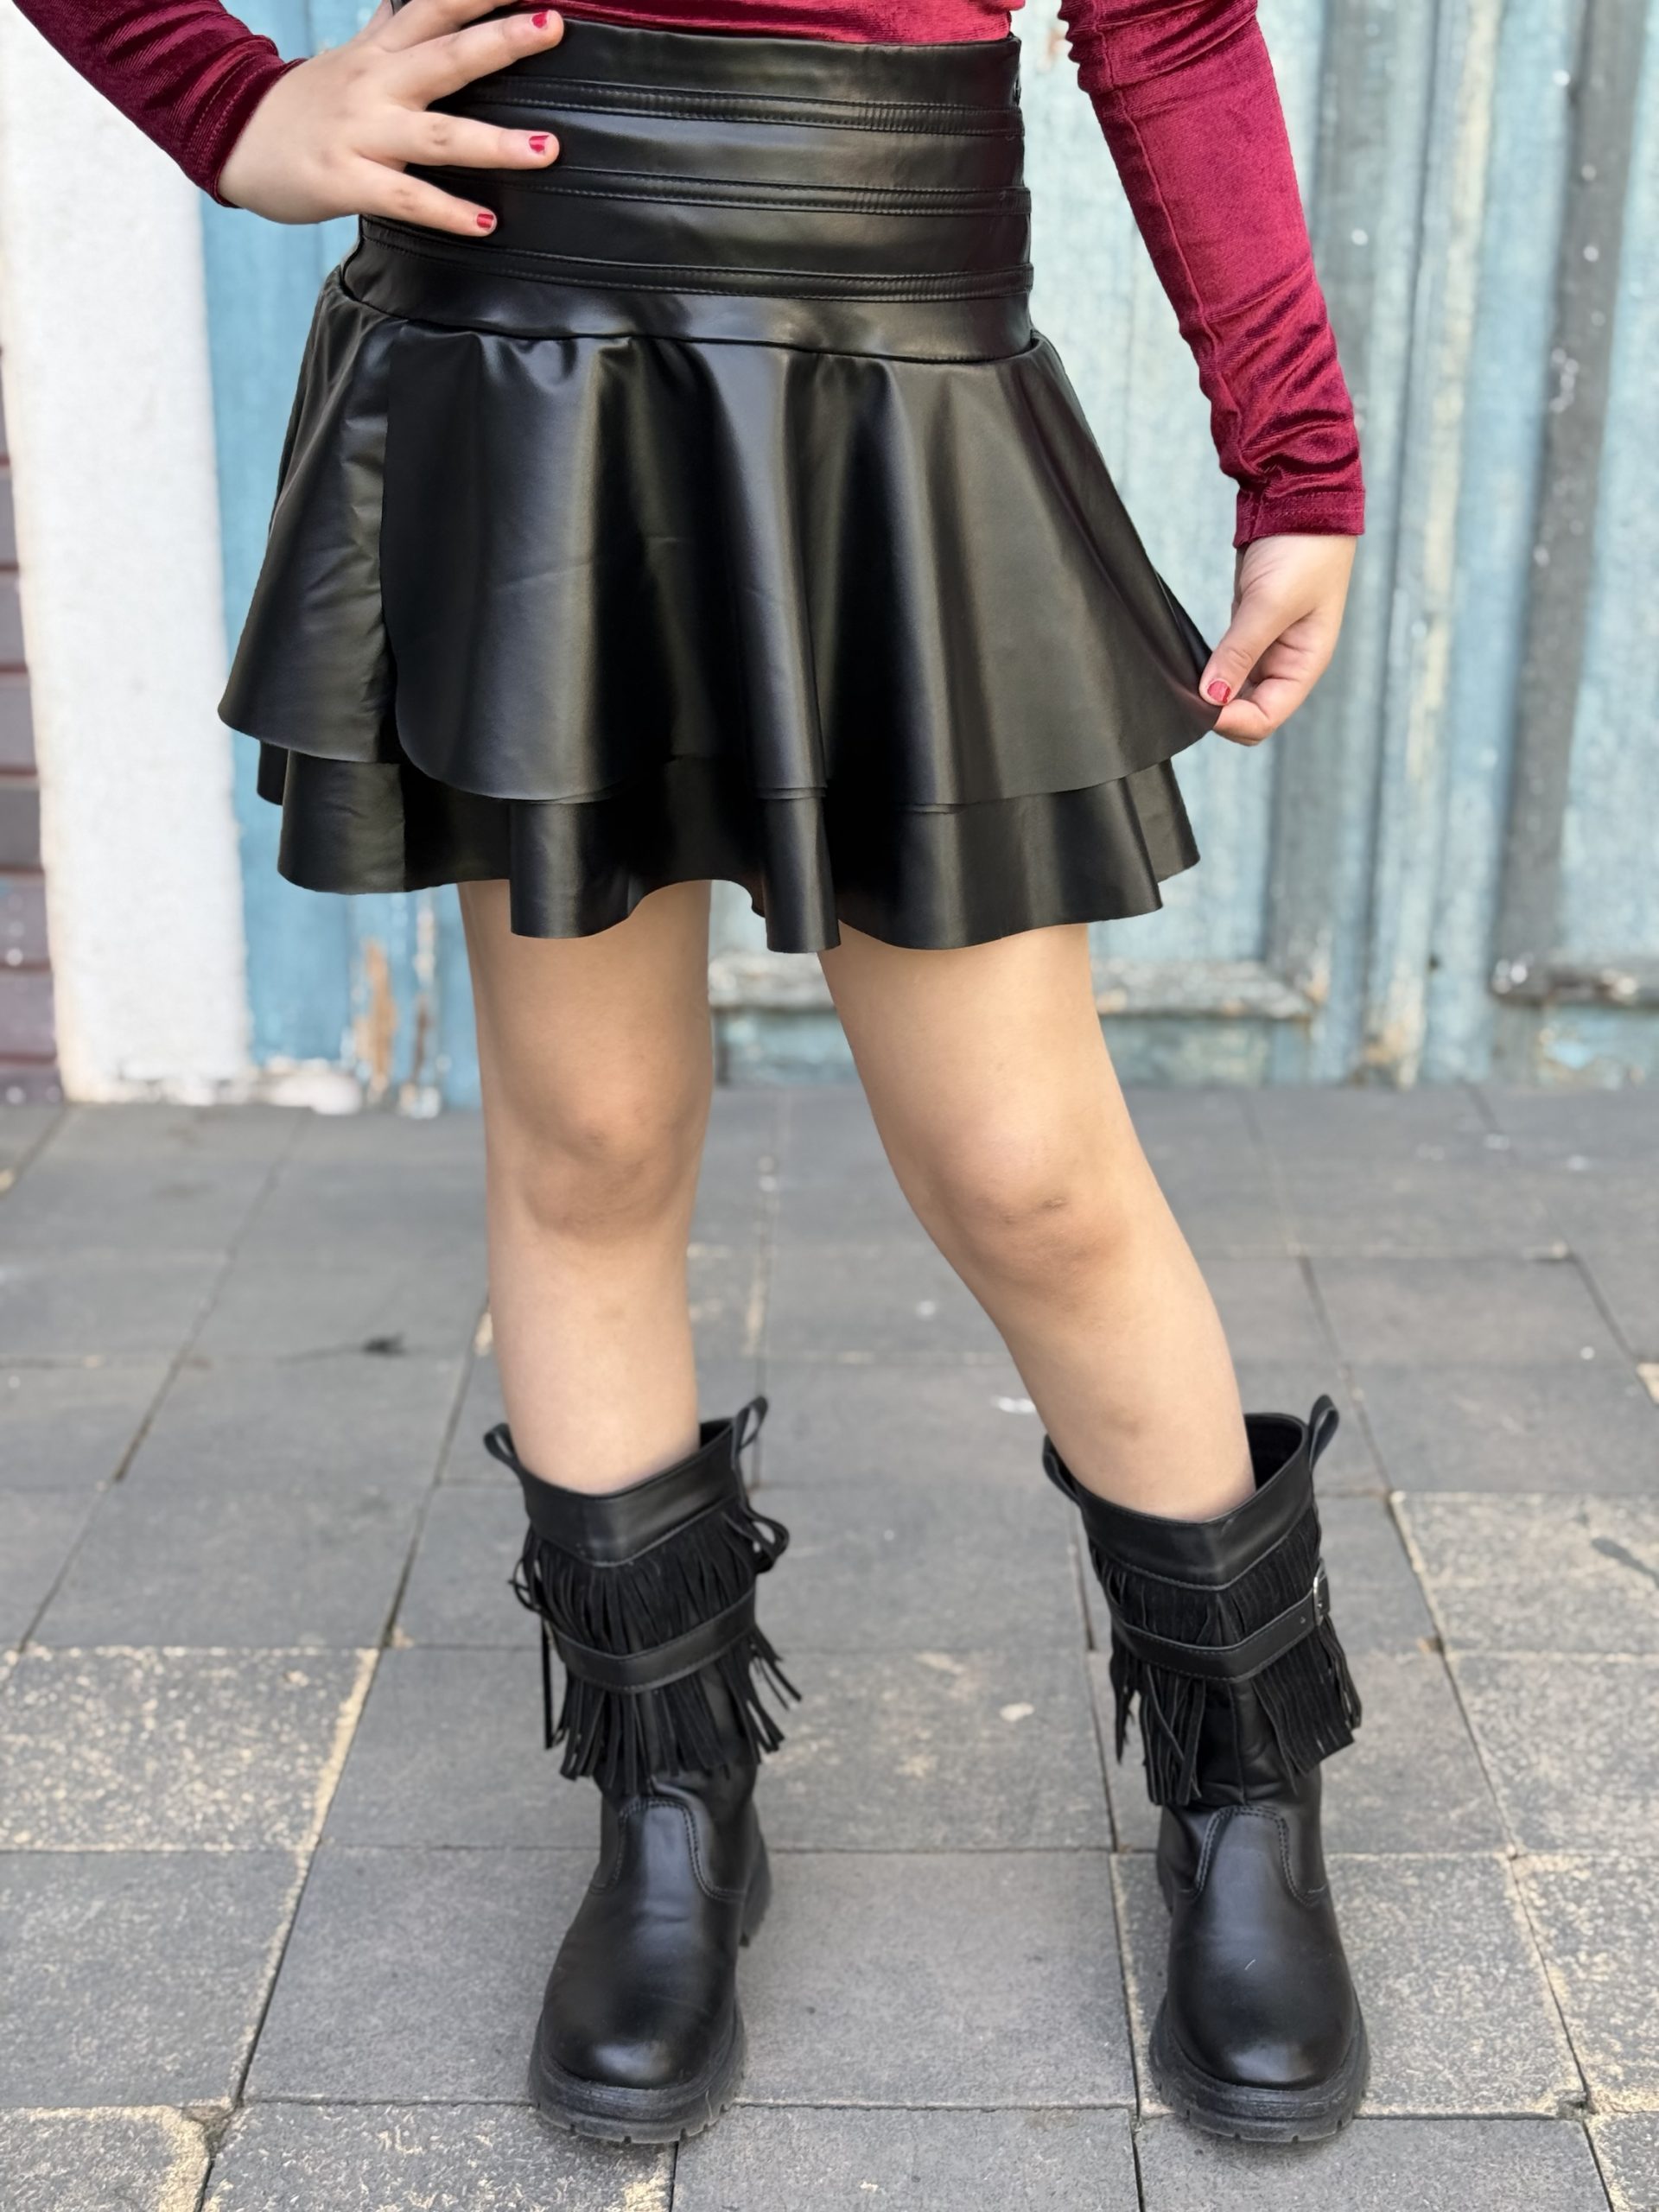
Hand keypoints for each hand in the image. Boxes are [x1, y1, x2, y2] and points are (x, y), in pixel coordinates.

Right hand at [218, 0, 564, 234]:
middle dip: (502, 40)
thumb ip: (387, 30)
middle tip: (554, 25)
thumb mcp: (349, 57)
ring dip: (494, 143)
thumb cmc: (304, 102)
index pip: (437, 4)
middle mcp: (374, 83)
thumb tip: (406, 0)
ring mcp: (360, 133)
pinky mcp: (345, 181)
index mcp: (379, 50)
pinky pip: (406, 199)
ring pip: (437, 134)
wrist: (231, 137)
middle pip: (446, 55)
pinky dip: (448, 212)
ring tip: (546, 148)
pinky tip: (486, 222)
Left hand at [1198, 534, 1356, 745]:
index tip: (1200, 706)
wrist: (1301, 499)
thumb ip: (1241, 651)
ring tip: (1183, 683)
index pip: (1266, 717)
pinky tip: (1189, 667)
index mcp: (1305, 664)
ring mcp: (1267, 647)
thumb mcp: (1271, 603)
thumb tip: (1213, 696)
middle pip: (1249, 712)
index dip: (1232, 720)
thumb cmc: (1303, 549)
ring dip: (1210, 693)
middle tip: (1185, 697)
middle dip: (1220, 712)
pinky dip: (1209, 671)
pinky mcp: (1248, 629)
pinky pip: (1226, 665)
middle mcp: (1287, 663)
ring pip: (1234, 692)